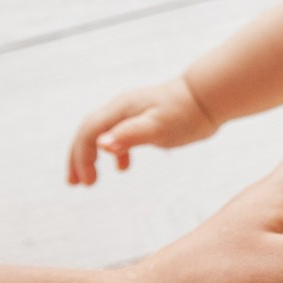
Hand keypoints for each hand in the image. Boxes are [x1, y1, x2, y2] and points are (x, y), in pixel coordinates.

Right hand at [67, 78, 216, 183]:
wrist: (208, 98)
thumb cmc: (185, 113)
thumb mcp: (158, 127)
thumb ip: (130, 135)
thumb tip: (101, 145)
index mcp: (120, 110)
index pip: (89, 133)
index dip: (81, 157)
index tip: (85, 182)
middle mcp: (121, 109)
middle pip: (89, 133)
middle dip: (78, 158)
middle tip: (74, 183)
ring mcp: (132, 114)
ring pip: (102, 134)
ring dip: (91, 157)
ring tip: (89, 181)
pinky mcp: (144, 121)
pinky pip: (120, 136)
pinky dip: (115, 154)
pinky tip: (123, 168)